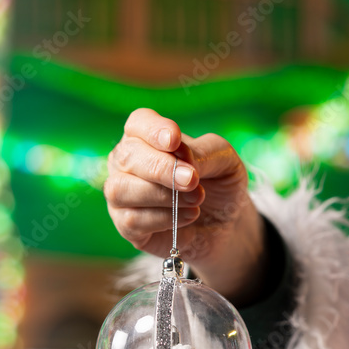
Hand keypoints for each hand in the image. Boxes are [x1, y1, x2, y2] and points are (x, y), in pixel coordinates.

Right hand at [105, 108, 267, 304]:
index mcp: (147, 137)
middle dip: (162, 168)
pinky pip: (131, 220)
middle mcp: (127, 162)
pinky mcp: (126, 224)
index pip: (139, 123)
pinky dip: (163, 218)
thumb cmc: (219, 183)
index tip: (174, 140)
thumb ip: (204, 152)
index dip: (153, 130)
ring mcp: (122, 193)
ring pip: (122, 189)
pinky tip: (189, 216)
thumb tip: (181, 156)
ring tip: (196, 200)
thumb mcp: (225, 161)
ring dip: (162, 195)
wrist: (226, 223)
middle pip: (127, 156)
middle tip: (192, 180)